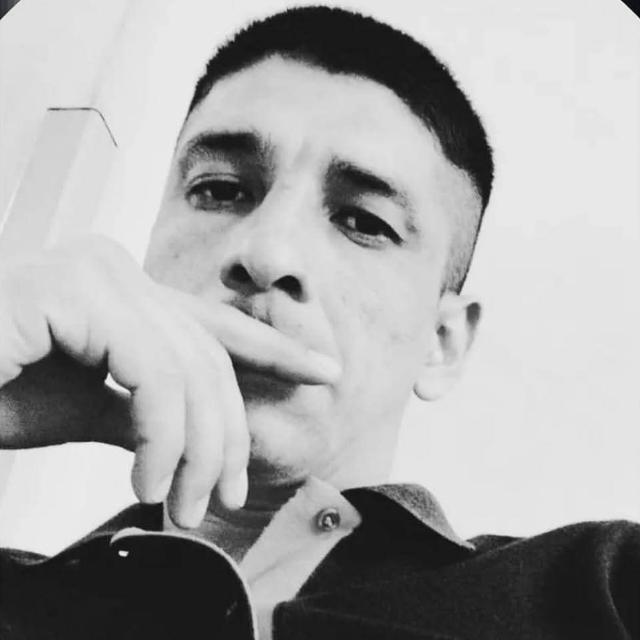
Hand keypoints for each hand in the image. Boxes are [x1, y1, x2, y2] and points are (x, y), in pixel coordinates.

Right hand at [0, 236, 338, 526]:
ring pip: (191, 369)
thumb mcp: (90, 410)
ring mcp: (93, 272)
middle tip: (222, 498)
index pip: (214, 322)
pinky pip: (152, 374)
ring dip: (194, 450)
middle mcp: (113, 268)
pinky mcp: (69, 292)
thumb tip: (199, 432)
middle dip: (228, 435)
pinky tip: (148, 482)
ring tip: (180, 505)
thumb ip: (149, 408)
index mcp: (122, 290)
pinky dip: (161, 437)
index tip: (322, 371)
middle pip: (209, 356)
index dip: (274, 347)